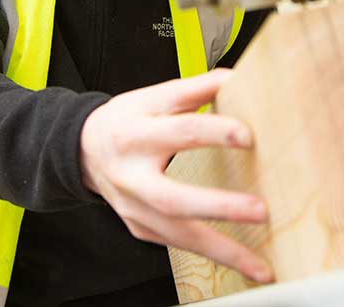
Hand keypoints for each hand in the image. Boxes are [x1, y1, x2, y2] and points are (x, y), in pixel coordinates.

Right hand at [79, 68, 273, 283]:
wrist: (83, 150)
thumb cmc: (125, 120)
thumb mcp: (153, 97)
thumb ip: (194, 89)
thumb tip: (236, 77)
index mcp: (137, 132)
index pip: (179, 131)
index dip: (214, 132)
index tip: (248, 136)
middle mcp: (132, 174)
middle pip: (174, 197)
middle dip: (218, 206)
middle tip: (260, 210)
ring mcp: (134, 206)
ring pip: (177, 234)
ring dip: (222, 250)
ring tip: (259, 265)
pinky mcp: (140, 227)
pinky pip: (178, 246)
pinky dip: (211, 255)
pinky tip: (241, 263)